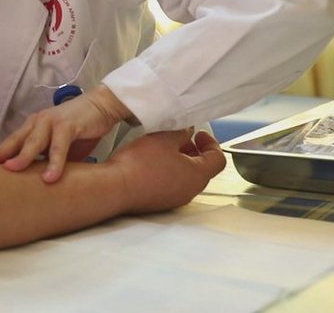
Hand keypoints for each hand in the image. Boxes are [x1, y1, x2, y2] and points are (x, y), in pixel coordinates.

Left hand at [0, 85, 130, 182]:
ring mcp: (52, 122)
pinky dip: (55, 162)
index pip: (12, 142)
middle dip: (0, 154)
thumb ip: (48, 159)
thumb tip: (39, 183)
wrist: (102, 107)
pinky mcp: (68, 125)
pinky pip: (59, 146)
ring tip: (12, 171)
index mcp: (33, 127)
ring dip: (23, 157)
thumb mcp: (61, 147)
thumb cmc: (80, 129)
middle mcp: (38, 122)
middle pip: (16, 141)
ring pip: (34, 142)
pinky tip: (50, 176)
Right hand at [110, 130, 226, 213]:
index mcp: (197, 175)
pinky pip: (171, 185)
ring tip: (163, 148)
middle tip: (181, 138)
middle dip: (194, 151)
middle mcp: (189, 191)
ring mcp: (174, 199)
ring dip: (180, 162)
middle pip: (202, 169)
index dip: (211, 143)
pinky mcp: (159, 202)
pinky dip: (167, 173)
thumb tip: (186, 131)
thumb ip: (181, 132)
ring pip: (186, 178)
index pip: (218, 159)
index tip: (200, 135)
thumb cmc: (139, 165)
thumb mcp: (163, 138)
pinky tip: (150, 162)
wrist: (115, 187)